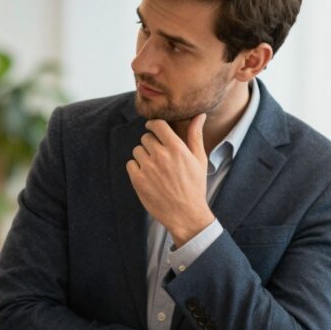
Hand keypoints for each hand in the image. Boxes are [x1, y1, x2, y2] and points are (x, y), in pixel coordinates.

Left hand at [126, 115, 213, 245]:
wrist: (186, 214)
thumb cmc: (195, 186)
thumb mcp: (199, 159)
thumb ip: (195, 135)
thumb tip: (200, 115)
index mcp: (177, 148)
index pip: (157, 125)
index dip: (153, 125)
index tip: (153, 128)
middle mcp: (161, 156)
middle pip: (146, 138)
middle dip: (151, 144)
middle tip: (159, 156)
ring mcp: (148, 168)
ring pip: (137, 150)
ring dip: (143, 156)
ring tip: (154, 168)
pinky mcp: (138, 180)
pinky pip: (130, 164)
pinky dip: (136, 168)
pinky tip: (148, 176)